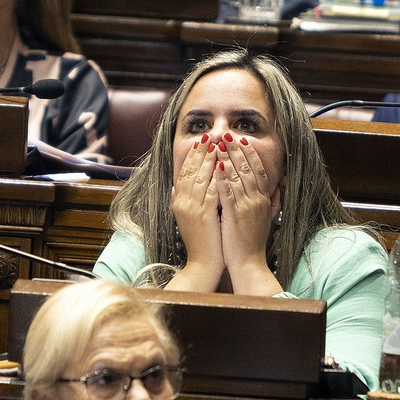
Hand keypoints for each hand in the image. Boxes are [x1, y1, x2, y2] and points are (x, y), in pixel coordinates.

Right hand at [167, 134, 223, 291]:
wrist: (203, 264)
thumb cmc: (201, 242)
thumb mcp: (187, 219)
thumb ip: (181, 201)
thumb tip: (175, 187)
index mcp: (178, 202)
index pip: (184, 172)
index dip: (192, 155)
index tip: (201, 142)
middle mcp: (182, 203)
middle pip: (190, 170)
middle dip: (201, 152)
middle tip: (209, 135)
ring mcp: (192, 208)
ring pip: (200, 177)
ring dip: (209, 159)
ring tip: (217, 144)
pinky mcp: (203, 215)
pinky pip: (210, 190)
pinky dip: (216, 176)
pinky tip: (224, 165)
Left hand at [215, 133, 282, 294]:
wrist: (250, 264)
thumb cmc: (253, 243)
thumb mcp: (266, 219)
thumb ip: (272, 202)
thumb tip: (277, 188)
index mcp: (264, 200)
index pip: (258, 171)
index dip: (250, 154)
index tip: (243, 141)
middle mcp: (257, 201)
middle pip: (248, 169)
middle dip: (237, 150)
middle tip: (228, 135)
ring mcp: (247, 207)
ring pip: (238, 177)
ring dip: (228, 158)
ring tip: (220, 144)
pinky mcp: (235, 215)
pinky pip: (228, 192)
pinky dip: (222, 177)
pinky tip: (216, 166)